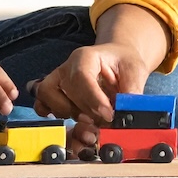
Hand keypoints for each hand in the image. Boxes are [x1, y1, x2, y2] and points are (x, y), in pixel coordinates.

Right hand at [32, 3, 170, 126]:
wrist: (115, 59)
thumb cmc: (123, 62)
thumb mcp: (135, 70)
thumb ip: (132, 91)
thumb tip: (128, 113)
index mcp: (85, 57)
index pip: (82, 78)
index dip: (93, 100)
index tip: (109, 115)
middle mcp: (66, 67)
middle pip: (68, 92)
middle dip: (88, 112)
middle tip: (107, 120)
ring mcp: (56, 79)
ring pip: (49, 98)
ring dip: (71, 114)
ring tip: (92, 119)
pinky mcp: (53, 92)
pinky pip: (41, 104)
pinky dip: (53, 114)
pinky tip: (72, 118)